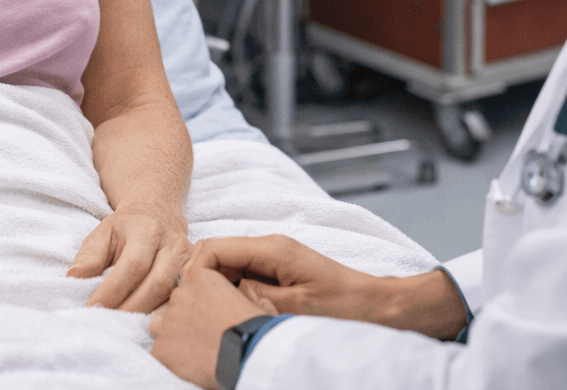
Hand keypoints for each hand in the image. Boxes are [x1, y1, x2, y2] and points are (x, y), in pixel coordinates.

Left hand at [68, 207, 190, 311]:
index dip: (114, 289)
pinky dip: (162, 314)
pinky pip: (180, 299)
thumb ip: (89, 256)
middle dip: (129, 307)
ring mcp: (189, 259)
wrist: (157, 213)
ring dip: (144, 313)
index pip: (134, 264)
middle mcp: (173, 243)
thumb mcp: (103, 233)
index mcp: (148, 229)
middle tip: (106, 321)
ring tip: (121, 324)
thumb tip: (74, 278)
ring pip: (171, 294)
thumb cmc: (126, 228)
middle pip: (156, 283)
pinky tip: (144, 322)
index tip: (94, 307)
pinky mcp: (196, 272)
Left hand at [150, 268, 271, 389]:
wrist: (248, 360)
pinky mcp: (161, 348)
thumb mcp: (260, 303)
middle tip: (206, 333)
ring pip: (162, 324)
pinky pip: (160, 350)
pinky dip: (172, 357)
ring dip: (175, 333)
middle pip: (177, 303)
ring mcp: (168, 322)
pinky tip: (190, 364)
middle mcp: (181, 295)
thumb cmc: (258, 332)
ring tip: (195, 348)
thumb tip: (242, 287)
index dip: (202, 301)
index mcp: (203, 277)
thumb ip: (245, 291)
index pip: (192, 283)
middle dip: (188, 316)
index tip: (212, 314)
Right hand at [184, 235, 466, 339]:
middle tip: (196, 314)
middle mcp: (269, 247)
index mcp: (271, 248)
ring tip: (218, 318)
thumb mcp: (294, 307)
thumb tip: (217, 295)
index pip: (212, 248)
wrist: (378, 307)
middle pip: (214, 256)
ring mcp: (273, 260)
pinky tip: (237, 316)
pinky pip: (242, 278)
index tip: (188, 301)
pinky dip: (233, 295)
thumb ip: (252, 297)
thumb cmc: (345, 307)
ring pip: (226, 269)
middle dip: (201, 283)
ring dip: (217, 291)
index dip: (193, 272)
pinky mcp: (277, 273)